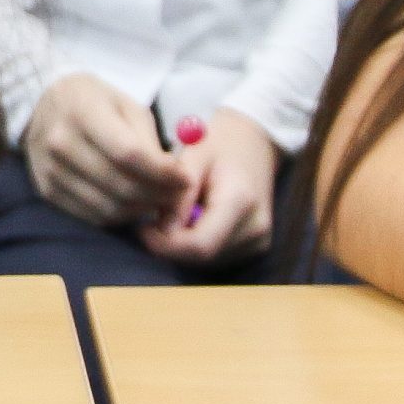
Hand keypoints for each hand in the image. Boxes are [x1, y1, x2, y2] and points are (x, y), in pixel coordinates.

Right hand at [23, 73, 189, 229]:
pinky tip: (133, 204)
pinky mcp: (47, 190)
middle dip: (158, 195)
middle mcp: (61, 143)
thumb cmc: (94, 101)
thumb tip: (174, 178)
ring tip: (158, 200)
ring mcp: (51, 170)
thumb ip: (148, 140)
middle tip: (178, 195)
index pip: (128, 154)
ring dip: (141, 210)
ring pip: (108, 207)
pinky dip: (119, 216)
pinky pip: (91, 216)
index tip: (185, 179)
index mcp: (82, 112)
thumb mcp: (126, 105)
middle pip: (120, 185)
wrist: (43, 103)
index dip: (162, 172)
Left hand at [139, 107, 281, 266]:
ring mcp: (259, 240)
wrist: (254, 142)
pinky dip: (199, 245)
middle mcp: (255, 228)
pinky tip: (194, 221)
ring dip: (184, 246)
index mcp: (240, 202)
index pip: (199, 245)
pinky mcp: (257, 246)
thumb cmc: (220, 144)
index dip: (166, 245)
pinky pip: (218, 257)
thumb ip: (177, 197)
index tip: (143, 229)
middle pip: (202, 256)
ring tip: (177, 215)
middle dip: (171, 245)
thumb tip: (161, 232)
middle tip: (152, 222)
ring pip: (208, 261)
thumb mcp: (192, 159)